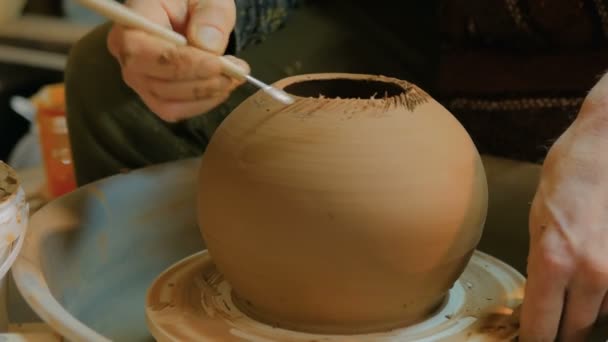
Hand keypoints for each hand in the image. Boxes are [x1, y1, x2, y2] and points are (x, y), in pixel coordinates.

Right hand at [107, 0, 248, 121]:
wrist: (189, 12)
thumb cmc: (192, 1)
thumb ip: (210, 16)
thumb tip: (208, 46)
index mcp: (131, 22)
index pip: (144, 51)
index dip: (181, 63)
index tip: (217, 63)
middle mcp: (127, 55)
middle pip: (157, 82)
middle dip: (201, 82)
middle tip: (236, 72)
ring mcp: (138, 79)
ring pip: (167, 101)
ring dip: (205, 95)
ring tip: (233, 78)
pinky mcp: (153, 95)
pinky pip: (174, 111)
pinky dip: (201, 104)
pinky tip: (221, 89)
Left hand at [520, 73, 607, 340]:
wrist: (606, 147)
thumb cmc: (566, 177)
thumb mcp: (535, 223)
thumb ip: (539, 267)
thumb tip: (540, 302)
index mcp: (552, 261)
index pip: (541, 326)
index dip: (535, 340)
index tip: (531, 341)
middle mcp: (591, 273)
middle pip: (575, 330)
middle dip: (560, 331)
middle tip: (551, 326)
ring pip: (602, 314)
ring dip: (587, 310)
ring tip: (575, 288)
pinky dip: (606, 293)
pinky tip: (595, 274)